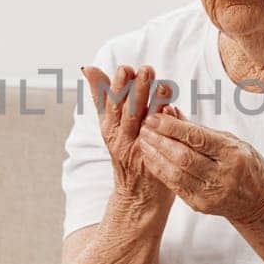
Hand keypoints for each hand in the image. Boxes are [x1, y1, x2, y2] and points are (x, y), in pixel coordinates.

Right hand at [81, 64, 177, 207]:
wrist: (138, 194)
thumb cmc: (126, 150)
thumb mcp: (109, 125)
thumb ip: (102, 96)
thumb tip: (89, 68)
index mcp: (110, 128)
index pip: (111, 104)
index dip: (117, 87)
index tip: (125, 69)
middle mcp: (123, 139)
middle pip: (129, 113)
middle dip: (137, 91)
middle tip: (146, 70)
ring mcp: (141, 151)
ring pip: (146, 125)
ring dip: (155, 104)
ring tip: (164, 85)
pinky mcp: (157, 161)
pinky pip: (163, 141)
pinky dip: (167, 125)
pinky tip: (174, 110)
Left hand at [136, 105, 263, 222]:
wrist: (258, 201)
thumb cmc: (245, 164)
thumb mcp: (231, 141)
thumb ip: (200, 129)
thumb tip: (172, 111)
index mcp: (233, 154)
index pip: (198, 139)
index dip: (173, 128)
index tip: (155, 117)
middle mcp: (223, 175)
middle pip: (184, 157)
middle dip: (160, 140)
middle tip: (144, 126)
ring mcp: (211, 194)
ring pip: (176, 173)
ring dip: (155, 155)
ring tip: (144, 140)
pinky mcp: (200, 205)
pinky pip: (174, 186)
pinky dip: (160, 170)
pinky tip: (151, 157)